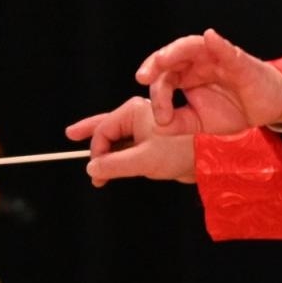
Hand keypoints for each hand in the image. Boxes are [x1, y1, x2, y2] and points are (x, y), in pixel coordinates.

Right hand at [65, 96, 198, 185]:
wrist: (210, 158)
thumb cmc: (180, 151)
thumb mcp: (142, 160)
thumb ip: (113, 165)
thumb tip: (91, 167)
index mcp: (135, 111)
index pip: (105, 129)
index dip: (97, 150)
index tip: (96, 171)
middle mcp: (140, 116)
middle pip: (108, 127)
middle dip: (93, 138)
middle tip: (71, 135)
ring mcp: (147, 129)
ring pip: (119, 141)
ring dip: (108, 155)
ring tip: (98, 171)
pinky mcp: (155, 143)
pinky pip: (131, 148)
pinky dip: (121, 159)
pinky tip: (115, 169)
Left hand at [137, 28, 281, 130]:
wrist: (267, 110)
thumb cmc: (234, 109)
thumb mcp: (200, 122)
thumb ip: (178, 123)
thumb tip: (156, 125)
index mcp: (187, 75)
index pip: (164, 78)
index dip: (157, 97)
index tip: (160, 118)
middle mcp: (198, 63)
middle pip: (172, 56)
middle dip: (155, 64)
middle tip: (143, 77)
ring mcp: (217, 59)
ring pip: (192, 46)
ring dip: (176, 50)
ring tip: (163, 59)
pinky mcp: (238, 61)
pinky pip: (226, 49)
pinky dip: (217, 43)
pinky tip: (210, 37)